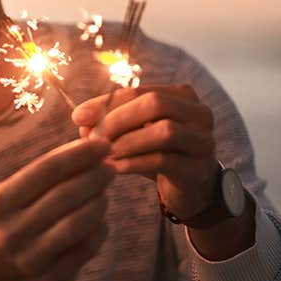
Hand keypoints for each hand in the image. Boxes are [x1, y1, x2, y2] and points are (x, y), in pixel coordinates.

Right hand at [0, 138, 112, 280]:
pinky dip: (99, 230)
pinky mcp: (51, 279)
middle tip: (111, 166)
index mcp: (0, 202)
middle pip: (64, 196)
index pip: (46, 170)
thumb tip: (88, 149)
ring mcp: (30, 259)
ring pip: (77, 225)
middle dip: (94, 177)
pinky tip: (101, 219)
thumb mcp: (11, 195)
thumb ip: (43, 174)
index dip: (78, 155)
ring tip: (105, 192)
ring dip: (98, 203)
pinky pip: (85, 250)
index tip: (102, 144)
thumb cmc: (9, 220)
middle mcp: (11, 231)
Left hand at [72, 84, 215, 219]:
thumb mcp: (134, 133)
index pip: (139, 91)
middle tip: (93, 139)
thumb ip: (110, 121)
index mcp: (181, 96)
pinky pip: (164, 160)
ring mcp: (203, 141)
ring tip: (102, 154)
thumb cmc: (158, 154)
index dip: (106, 102)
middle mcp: (199, 113)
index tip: (78, 117)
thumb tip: (81, 119)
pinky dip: (134, 163)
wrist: (191, 190)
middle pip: (156, 104)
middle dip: (118, 120)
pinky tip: (114, 168)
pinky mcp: (198, 168)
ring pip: (164, 132)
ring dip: (127, 142)